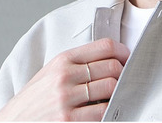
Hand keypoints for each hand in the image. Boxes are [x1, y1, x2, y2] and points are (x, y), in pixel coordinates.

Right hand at [0, 38, 129, 120]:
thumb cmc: (34, 101)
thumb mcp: (50, 73)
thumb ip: (76, 63)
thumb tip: (109, 58)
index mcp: (63, 60)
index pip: (104, 46)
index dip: (122, 51)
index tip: (127, 58)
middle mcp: (65, 76)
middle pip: (112, 66)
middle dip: (124, 73)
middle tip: (126, 79)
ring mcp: (66, 100)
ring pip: (111, 88)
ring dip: (120, 92)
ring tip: (118, 95)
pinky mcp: (69, 121)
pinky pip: (103, 113)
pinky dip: (111, 111)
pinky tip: (108, 110)